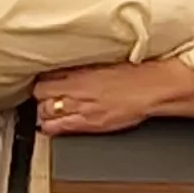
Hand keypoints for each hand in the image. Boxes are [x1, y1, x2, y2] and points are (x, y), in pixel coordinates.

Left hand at [31, 61, 193, 135]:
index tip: (45, 83)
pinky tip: (48, 128)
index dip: (44, 80)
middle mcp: (77, 87)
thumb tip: (73, 70)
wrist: (153, 88)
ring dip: (44, 112)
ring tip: (49, 113)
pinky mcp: (88, 123)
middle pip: (41, 92)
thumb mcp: (105, 64)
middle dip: (41, 96)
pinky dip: (49, 128)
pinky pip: (58, 127)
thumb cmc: (136, 74)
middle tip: (45, 99)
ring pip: (46, 110)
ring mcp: (81, 106)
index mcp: (81, 70)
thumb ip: (85, 69)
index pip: (47, 74)